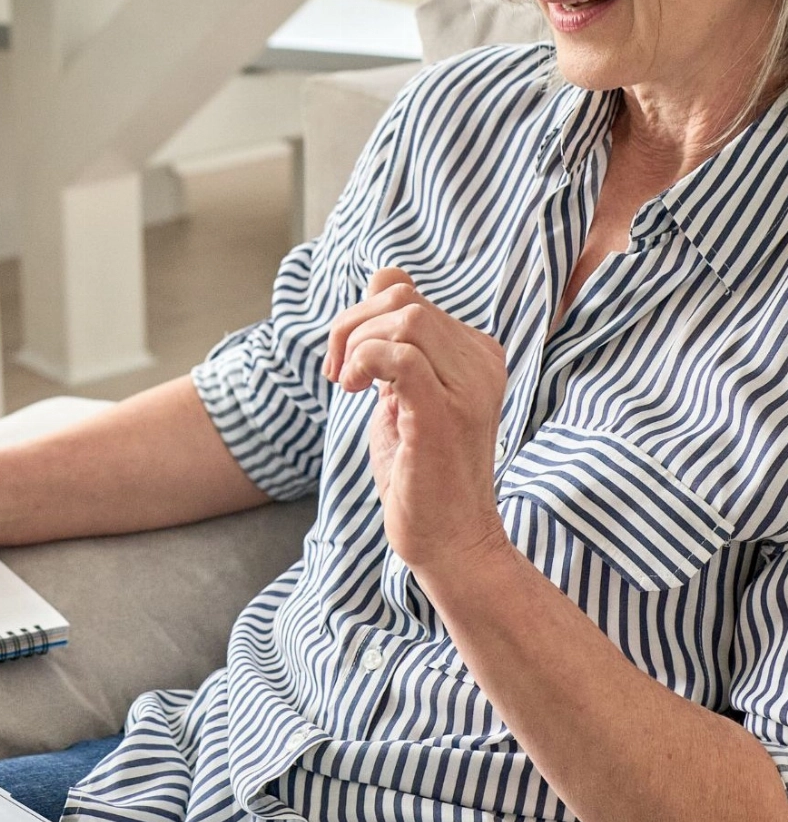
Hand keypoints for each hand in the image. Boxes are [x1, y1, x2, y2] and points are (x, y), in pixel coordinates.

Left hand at [322, 267, 509, 573]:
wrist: (449, 542)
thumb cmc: (421, 473)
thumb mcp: (404, 394)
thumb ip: (397, 343)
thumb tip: (382, 279)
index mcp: (476, 353)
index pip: (408, 295)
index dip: (362, 316)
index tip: (347, 362)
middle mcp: (482, 362)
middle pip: (402, 299)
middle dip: (351, 325)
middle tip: (338, 374)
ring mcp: (468, 387)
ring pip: (404, 317)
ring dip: (356, 344)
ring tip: (347, 385)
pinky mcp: (445, 413)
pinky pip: (400, 354)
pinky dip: (364, 361)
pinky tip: (353, 389)